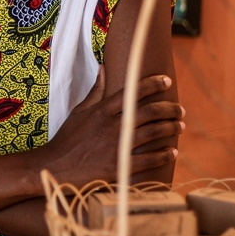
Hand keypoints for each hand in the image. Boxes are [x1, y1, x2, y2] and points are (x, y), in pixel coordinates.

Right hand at [39, 66, 183, 186]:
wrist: (55, 167)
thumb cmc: (67, 138)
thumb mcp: (79, 111)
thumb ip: (95, 91)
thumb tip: (103, 68)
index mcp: (102, 110)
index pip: (133, 92)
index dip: (152, 84)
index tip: (166, 81)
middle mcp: (112, 126)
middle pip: (149, 112)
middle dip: (169, 108)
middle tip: (180, 109)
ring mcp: (116, 147)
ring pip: (152, 133)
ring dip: (170, 128)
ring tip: (180, 126)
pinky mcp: (119, 166)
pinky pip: (148, 160)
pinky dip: (163, 155)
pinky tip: (173, 152)